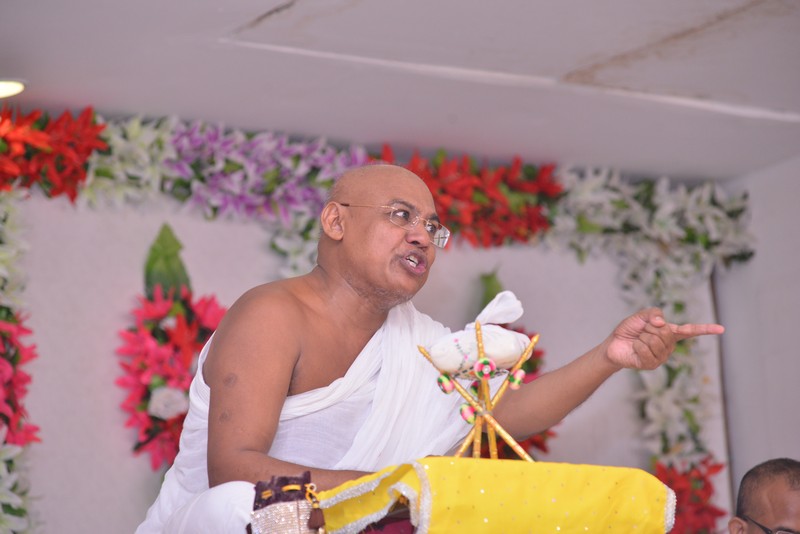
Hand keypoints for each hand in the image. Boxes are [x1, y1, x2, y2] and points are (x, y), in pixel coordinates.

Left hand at [604, 308, 724, 369]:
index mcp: (670, 333)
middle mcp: (669, 346)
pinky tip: (635, 347)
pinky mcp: (652, 364)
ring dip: (642, 337)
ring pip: (655, 341)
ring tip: (639, 340)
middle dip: (649, 328)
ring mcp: (662, 357)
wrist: (614, 344)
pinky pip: (646, 350)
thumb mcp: (640, 316)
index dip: (706, 330)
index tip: (721, 329)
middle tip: (642, 331)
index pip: (691, 331)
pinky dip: (637, 345)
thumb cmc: (630, 330)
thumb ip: (652, 313)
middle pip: (665, 332)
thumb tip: (661, 322)